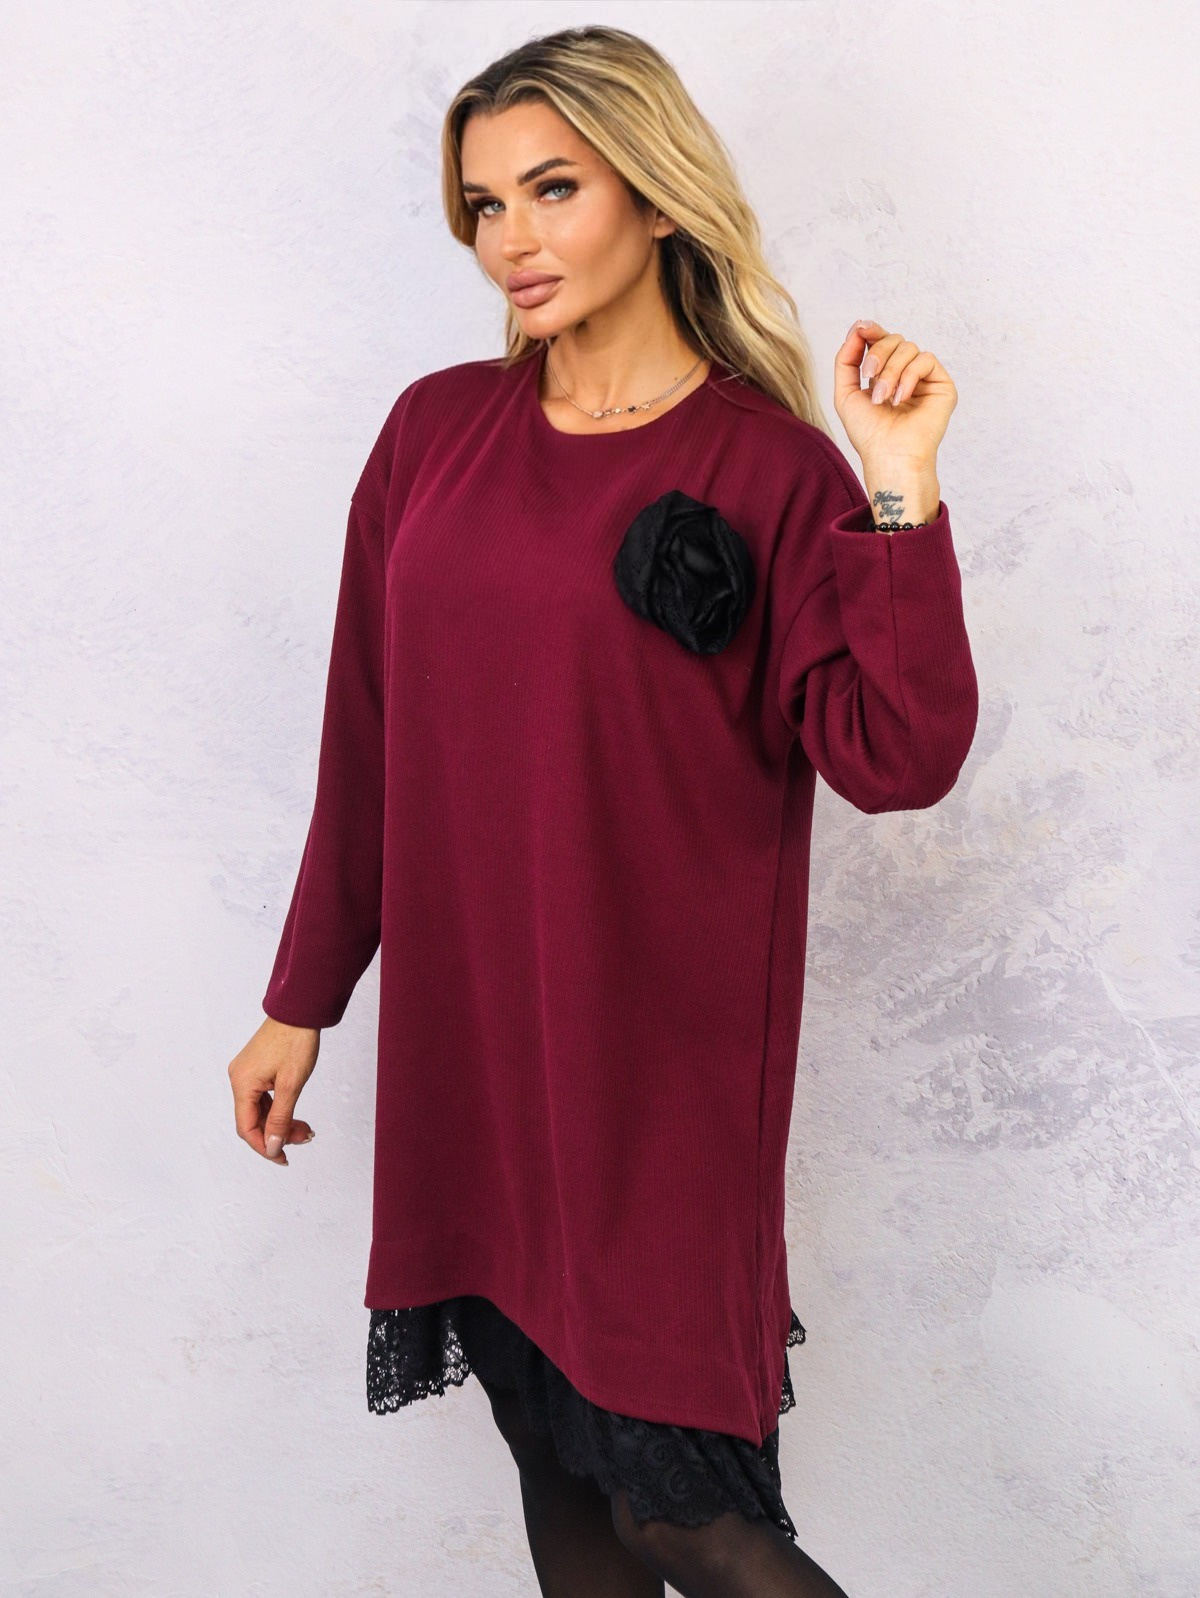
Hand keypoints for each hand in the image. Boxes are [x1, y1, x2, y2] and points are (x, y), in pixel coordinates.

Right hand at [228, 1016, 319, 1165]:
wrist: (299, 1010)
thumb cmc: (296, 1041)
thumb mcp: (291, 1084)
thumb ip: (281, 1118)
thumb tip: (273, 1147)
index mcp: (242, 1084)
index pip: (246, 1128)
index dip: (264, 1146)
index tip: (284, 1158)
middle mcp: (239, 1079)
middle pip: (253, 1120)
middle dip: (277, 1133)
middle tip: (304, 1137)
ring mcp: (246, 1073)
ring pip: (260, 1109)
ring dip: (280, 1122)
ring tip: (305, 1129)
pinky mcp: (255, 1068)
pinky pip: (263, 1097)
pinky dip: (278, 1108)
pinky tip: (294, 1115)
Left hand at [835, 320, 956, 468]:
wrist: (889, 457)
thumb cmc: (869, 434)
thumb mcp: (845, 393)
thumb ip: (846, 360)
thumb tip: (857, 328)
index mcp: (884, 374)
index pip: (881, 341)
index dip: (872, 331)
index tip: (861, 327)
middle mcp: (906, 374)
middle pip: (893, 339)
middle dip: (877, 354)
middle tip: (869, 376)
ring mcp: (925, 379)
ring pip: (908, 347)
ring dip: (890, 371)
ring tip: (884, 399)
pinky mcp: (942, 385)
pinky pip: (926, 359)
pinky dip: (909, 376)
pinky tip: (901, 399)